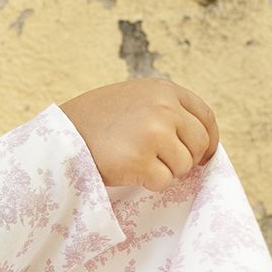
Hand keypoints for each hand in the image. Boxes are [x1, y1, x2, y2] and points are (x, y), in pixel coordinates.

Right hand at [58, 80, 218, 191]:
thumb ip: (165, 110)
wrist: (62, 136)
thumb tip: (201, 140)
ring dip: (165, 170)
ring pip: (183, 165)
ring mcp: (153, 133)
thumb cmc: (96, 120)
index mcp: (162, 90)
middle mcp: (162, 107)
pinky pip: (164, 181)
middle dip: (187, 158)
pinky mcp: (142, 160)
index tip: (203, 154)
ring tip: (136, 159)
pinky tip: (128, 168)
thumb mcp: (134, 100)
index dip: (208, 139)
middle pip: (199, 143)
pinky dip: (149, 181)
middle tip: (163, 161)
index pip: (205, 116)